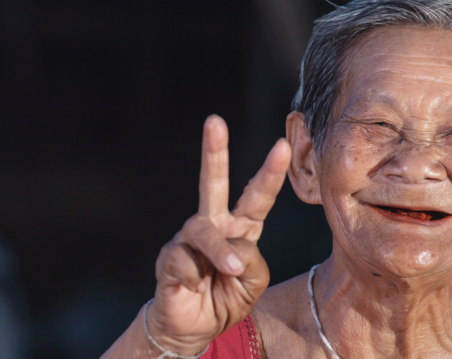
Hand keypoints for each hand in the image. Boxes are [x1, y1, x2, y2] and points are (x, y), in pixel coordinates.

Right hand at [148, 115, 290, 354]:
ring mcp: (189, 239)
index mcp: (241, 228)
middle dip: (214, 151)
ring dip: (220, 253)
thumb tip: (230, 247)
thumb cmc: (227, 298)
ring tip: (231, 271)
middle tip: (215, 121)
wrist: (194, 329)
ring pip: (204, 231)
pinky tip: (196, 287)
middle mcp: (214, 225)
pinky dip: (196, 277)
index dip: (270, 172)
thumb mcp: (254, 281)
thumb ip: (252, 260)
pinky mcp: (168, 257)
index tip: (282, 145)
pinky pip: (185, 260)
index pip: (257, 195)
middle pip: (213, 183)